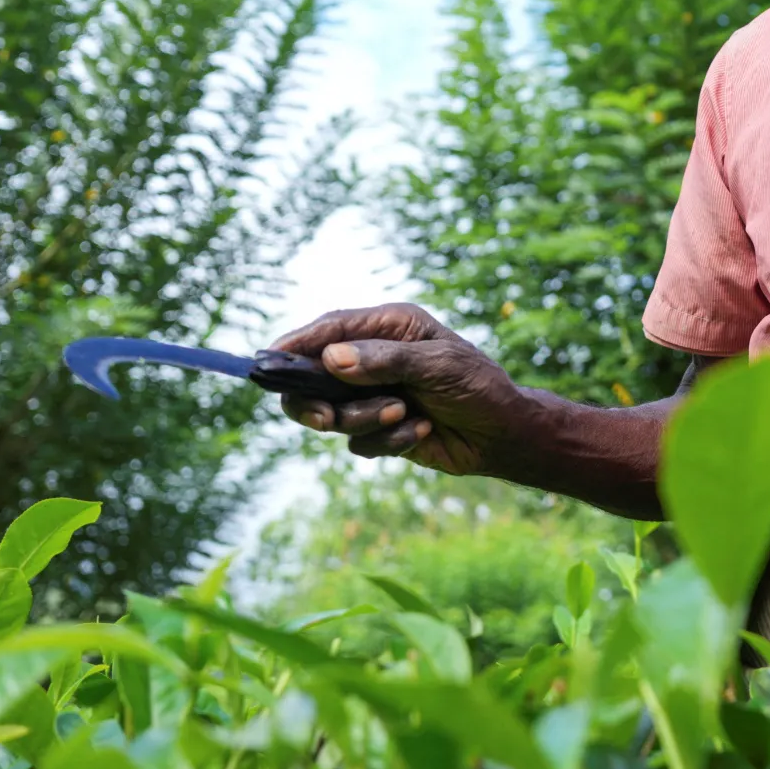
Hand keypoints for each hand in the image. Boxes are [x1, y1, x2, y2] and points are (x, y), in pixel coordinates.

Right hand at [270, 302, 533, 476]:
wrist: (502, 433)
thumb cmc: (478, 387)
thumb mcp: (438, 365)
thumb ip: (385, 361)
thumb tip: (331, 358)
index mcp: (388, 327)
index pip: (328, 329)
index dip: (294, 344)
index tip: (267, 361)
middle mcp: (373, 358)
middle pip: (312, 376)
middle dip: (316, 401)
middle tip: (326, 420)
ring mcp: (372, 394)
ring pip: (332, 414)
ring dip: (366, 420)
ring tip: (406, 414)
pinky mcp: (378, 427)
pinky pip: (358, 442)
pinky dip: (388, 441)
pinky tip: (421, 431)